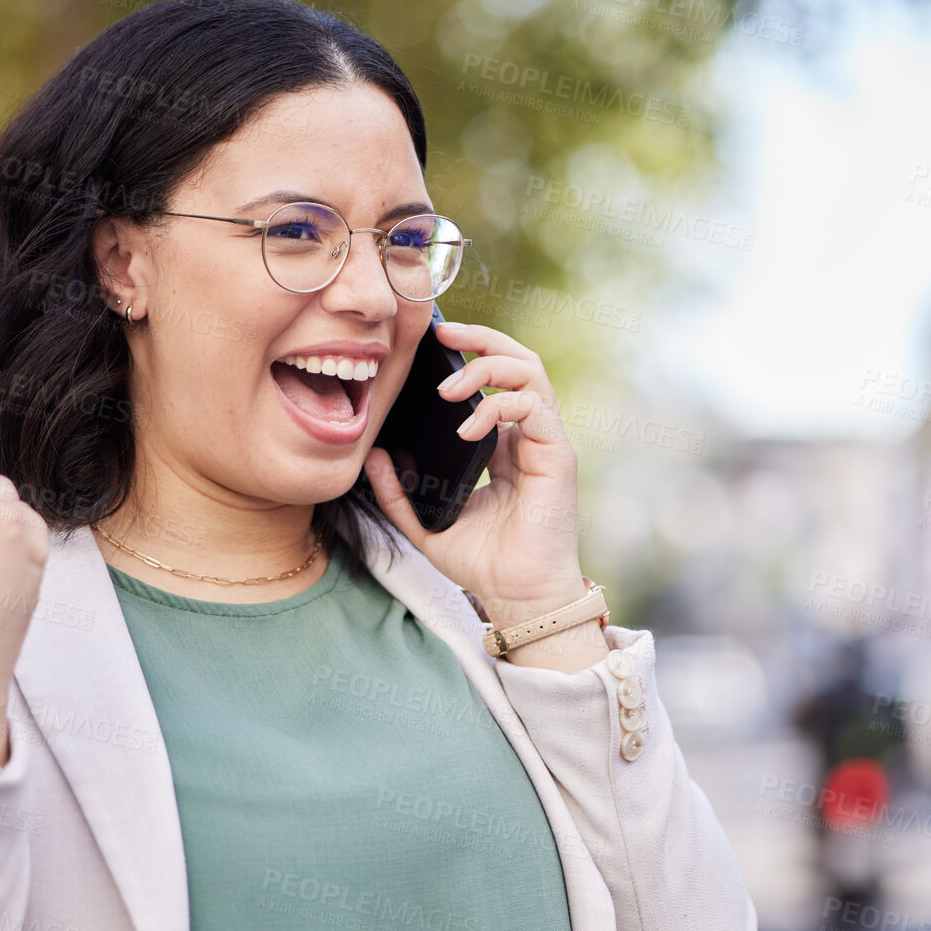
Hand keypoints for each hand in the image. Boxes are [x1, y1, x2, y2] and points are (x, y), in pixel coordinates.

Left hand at [363, 322, 586, 628]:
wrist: (518, 596)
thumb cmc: (482, 563)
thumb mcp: (426, 522)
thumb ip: (397, 492)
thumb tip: (372, 455)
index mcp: (503, 444)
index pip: (495, 378)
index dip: (468, 352)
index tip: (429, 342)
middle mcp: (528, 435)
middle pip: (518, 360)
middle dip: (481, 338)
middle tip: (442, 333)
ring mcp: (546, 441)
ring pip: (531, 372)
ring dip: (488, 365)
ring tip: (449, 388)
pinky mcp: (558, 454)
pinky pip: (534, 407)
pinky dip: (499, 406)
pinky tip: (469, 428)